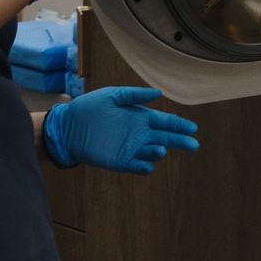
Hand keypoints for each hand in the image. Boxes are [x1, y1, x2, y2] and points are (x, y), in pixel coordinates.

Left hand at [43, 86, 199, 173]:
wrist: (67, 127)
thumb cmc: (89, 108)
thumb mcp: (112, 95)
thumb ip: (134, 95)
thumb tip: (158, 93)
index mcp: (140, 117)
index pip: (166, 122)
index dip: (179, 125)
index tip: (192, 128)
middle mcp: (139, 134)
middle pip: (166, 138)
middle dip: (180, 141)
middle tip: (193, 144)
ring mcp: (130, 148)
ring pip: (153, 153)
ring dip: (159, 152)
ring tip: (159, 148)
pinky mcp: (119, 161)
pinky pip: (137, 166)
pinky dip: (144, 167)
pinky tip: (147, 165)